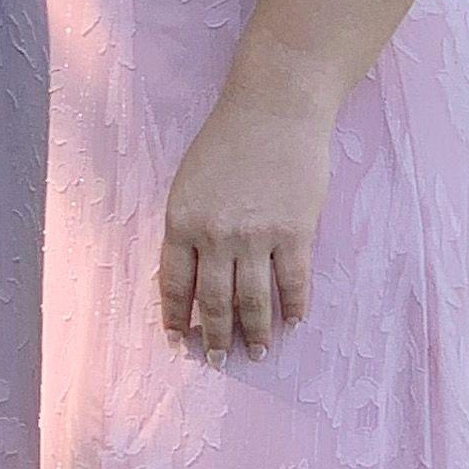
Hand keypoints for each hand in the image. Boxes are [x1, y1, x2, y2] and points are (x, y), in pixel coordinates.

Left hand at [160, 78, 335, 357]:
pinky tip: (294, 322)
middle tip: (220, 361)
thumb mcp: (190, 182)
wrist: (275, 107)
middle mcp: (215, 235)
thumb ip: (190, 227)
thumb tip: (195, 275)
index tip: (180, 342)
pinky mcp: (294, 231)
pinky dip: (294, 307)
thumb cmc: (229, 139)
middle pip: (214, 302)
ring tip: (260, 353)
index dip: (177, 319)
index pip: (174, 286)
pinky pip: (293, 282)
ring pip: (253, 301)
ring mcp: (256, 236)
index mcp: (182, 222)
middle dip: (216, 338)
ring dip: (256, 333)